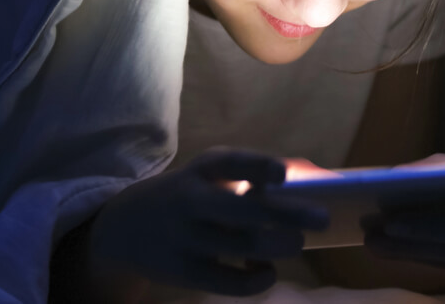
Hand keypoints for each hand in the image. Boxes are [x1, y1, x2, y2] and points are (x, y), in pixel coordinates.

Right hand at [88, 148, 329, 295]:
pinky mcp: (183, 272)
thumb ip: (247, 174)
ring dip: (277, 246)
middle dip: (286, 215)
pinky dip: (256, 280)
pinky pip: (228, 282)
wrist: (122, 227)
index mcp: (200, 170)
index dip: (259, 166)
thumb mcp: (205, 174)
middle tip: (322, 219)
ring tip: (297, 243)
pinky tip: (267, 272)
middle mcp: (190, 200)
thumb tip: (306, 178)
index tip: (283, 175)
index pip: (230, 162)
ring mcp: (185, 238)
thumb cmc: (185, 196)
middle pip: (242, 210)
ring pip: (240, 246)